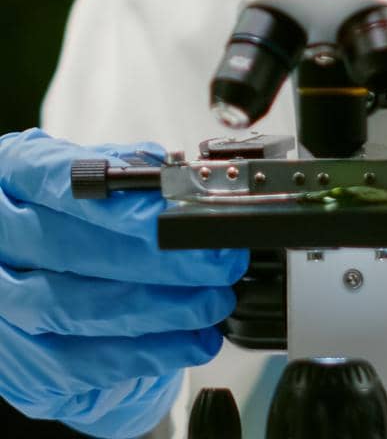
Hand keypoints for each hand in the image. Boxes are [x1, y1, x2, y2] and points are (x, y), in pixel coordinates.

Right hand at [0, 128, 248, 436]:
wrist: (39, 272)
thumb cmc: (70, 212)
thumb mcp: (92, 173)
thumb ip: (129, 169)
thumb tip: (183, 180)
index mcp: (12, 173)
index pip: (59, 183)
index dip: (122, 203)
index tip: (182, 209)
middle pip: (71, 251)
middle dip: (157, 259)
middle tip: (217, 261)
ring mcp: (2, 303)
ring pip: (76, 310)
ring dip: (157, 309)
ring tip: (212, 302)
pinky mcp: (19, 360)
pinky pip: (81, 364)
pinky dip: (144, 354)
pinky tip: (190, 341)